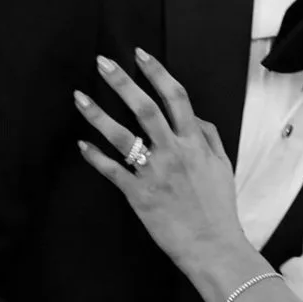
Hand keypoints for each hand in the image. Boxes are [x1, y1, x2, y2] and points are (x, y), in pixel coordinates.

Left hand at [75, 49, 251, 293]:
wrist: (213, 246)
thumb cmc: (218, 209)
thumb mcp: (223, 167)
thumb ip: (209, 137)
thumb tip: (196, 119)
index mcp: (195, 143)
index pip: (176, 97)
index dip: (157, 72)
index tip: (141, 55)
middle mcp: (174, 152)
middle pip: (145, 108)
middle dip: (122, 81)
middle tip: (102, 62)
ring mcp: (154, 172)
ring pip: (122, 136)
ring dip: (98, 114)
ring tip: (79, 97)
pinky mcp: (139, 194)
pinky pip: (112, 171)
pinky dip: (95, 156)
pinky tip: (82, 144)